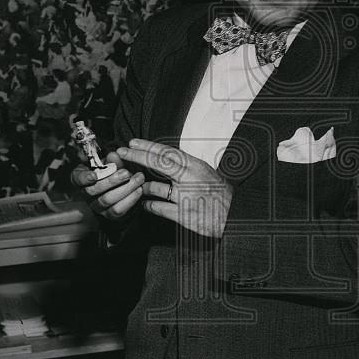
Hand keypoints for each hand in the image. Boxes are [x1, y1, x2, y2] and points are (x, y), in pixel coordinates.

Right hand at [70, 151, 144, 220]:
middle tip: (126, 173)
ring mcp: (97, 206)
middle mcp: (87, 194)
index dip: (85, 177)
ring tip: (138, 179)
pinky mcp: (110, 215)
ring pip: (107, 200)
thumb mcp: (110, 162)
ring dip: (125, 189)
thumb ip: (112, 159)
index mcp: (82, 178)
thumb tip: (114, 155)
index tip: (94, 175)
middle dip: (111, 181)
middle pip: (93, 190)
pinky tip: (139, 189)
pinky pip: (119, 210)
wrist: (120, 185)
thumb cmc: (111, 171)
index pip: (78, 178)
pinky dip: (131, 199)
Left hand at [116, 138, 232, 238]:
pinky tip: (145, 204)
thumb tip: (163, 156)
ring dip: (142, 185)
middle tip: (123, 152)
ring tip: (136, 184)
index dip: (148, 146)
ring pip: (155, 187)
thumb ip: (185, 166)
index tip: (133, 143)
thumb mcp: (205, 173)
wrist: (235, 216)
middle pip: (159, 164)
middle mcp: (191, 179)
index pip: (167, 152)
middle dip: (137, 156)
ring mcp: (187, 197)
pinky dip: (149, 205)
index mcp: (196, 166)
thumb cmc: (219, 193)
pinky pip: (159, 208)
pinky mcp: (184, 215)